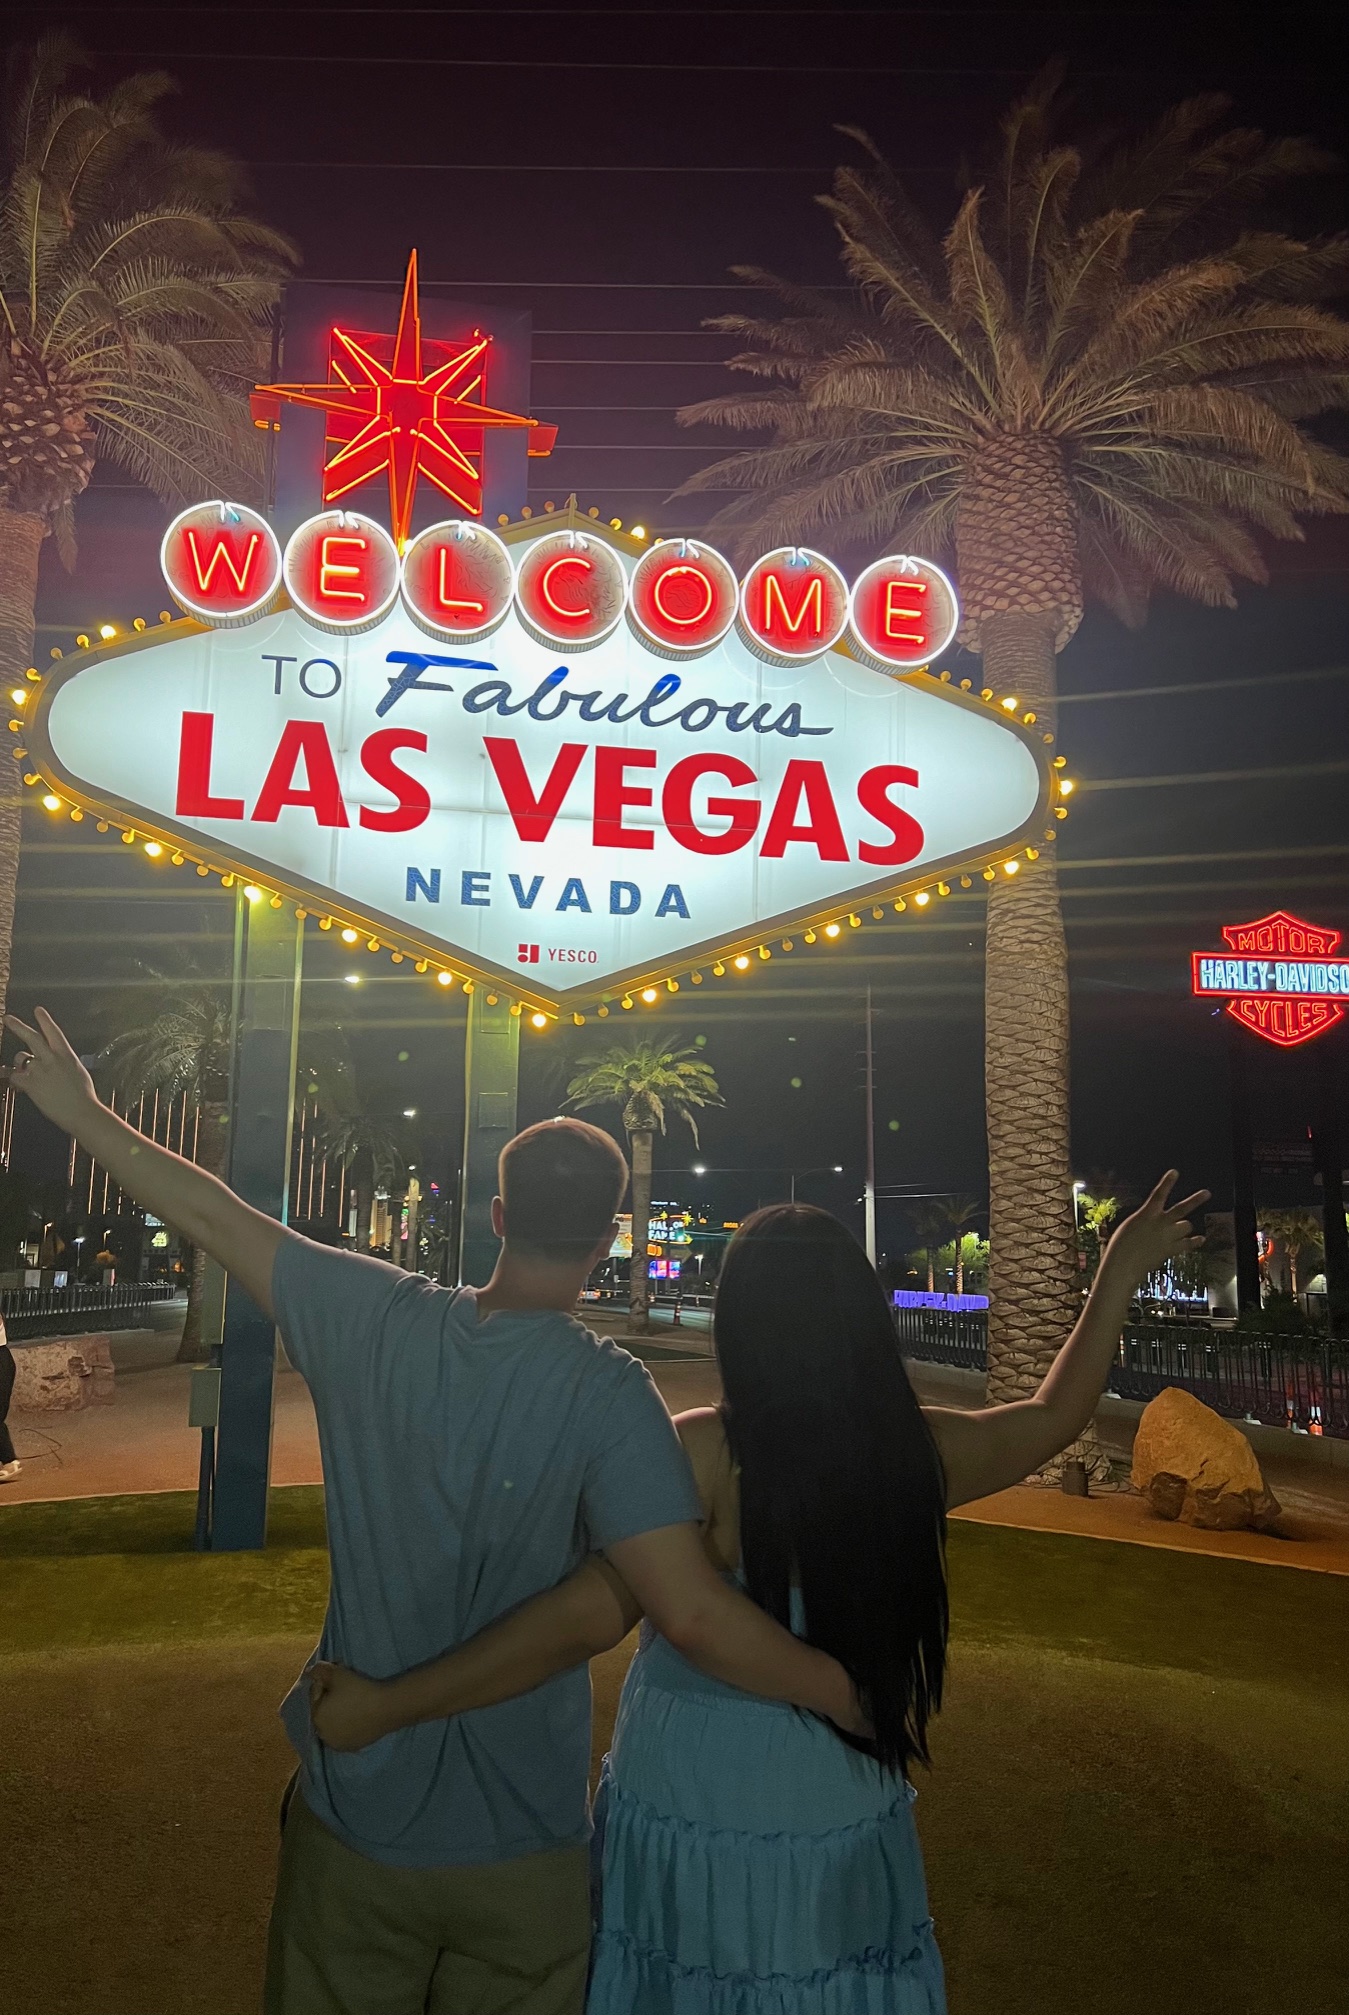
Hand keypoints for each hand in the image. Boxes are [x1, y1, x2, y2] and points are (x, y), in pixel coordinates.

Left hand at [2, 1007, 98, 1134]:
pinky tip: (19, 1086)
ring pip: (21, 1058)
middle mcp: (52, 1059)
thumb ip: (62, 1064)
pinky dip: (15, 1080)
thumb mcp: (77, 1072)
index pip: (53, 1032)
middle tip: (7, 1018)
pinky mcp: (31, 1083)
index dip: (44, 1020)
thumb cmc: (83, 1096)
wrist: (81, 1112)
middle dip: (17, 1026)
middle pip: (32, 1037)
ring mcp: (40, 1070)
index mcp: (66, 1055)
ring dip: (19, 1064)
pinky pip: (15, 1076)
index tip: (38, 1010)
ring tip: (22, 1072)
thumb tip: (52, 1063)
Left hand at [308, 1661, 398, 1752]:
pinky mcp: (351, 1748)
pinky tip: (356, 1717)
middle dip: (330, 1700)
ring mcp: (337, 1743)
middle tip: (346, 1690)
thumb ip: (318, 1670)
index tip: (340, 1678)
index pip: (315, 1694)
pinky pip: (343, 1734)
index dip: (327, 1683)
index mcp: (316, 1716)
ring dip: (337, 1714)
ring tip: (352, 1703)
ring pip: (332, 1724)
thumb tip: (310, 1672)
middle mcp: (322, 1734)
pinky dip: (346, 1726)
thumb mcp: (337, 1673)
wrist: (386, 1708)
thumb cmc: (359, 1689)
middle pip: (322, 1710)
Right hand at [1099, 1170, 1208, 1289]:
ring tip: (1183, 1227)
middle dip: (1195, 1200)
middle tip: (1207, 1193)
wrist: (1124, 1264)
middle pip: (1182, 1208)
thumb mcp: (1129, 1226)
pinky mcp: (1171, 1249)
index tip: (1175, 1172)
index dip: (1167, 1182)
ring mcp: (1168, 1236)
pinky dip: (1195, 1242)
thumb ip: (1144, 1221)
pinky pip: (1188, 1244)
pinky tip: (1201, 1239)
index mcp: (1146, 1214)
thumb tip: (1153, 1222)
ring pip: (1186, 1226)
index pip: (1159, 1194)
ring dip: (1184, 1227)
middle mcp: (1160, 1222)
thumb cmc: (1119, 1246)